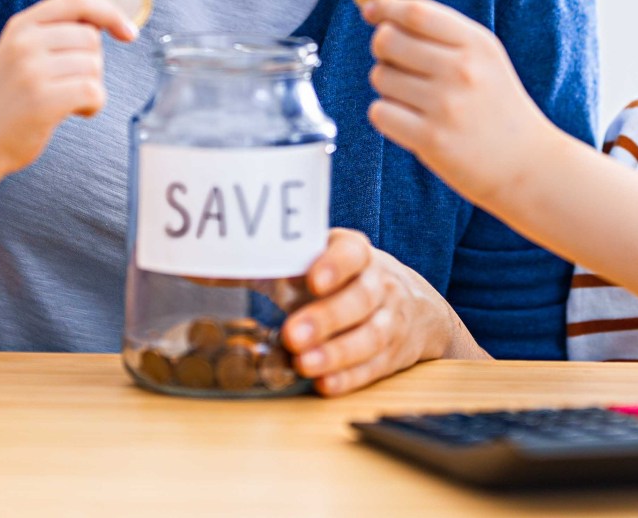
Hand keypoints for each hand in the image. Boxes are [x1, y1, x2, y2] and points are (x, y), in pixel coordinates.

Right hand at [0, 0, 137, 174]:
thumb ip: (57, 33)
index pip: (77, 2)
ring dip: (91, 88)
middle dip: (91, 64)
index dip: (110, 13)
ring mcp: (32, 70)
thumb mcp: (23, 53)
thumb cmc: (10, 99)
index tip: (129, 32)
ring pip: (94, 67)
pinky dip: (93, 105)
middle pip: (92, 39)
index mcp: (21, 25)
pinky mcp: (42, 100)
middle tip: (67, 84)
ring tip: (65, 100)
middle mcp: (25, 42)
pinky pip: (93, 92)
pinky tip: (75, 112)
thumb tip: (107, 20)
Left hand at [281, 228, 481, 396]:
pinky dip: (348, 378)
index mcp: (358, 253)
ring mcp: (392, 320)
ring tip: (303, 364)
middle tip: (292, 334)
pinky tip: (323, 384)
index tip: (313, 281)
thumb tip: (224, 272)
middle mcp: (380, 284)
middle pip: (360, 299)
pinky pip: (373, 367)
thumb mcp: (321, 261)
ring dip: (335, 354)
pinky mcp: (393, 355)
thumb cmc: (347, 280)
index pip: (351, 254)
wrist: (413, 303)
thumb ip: (280, 266)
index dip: (334, 266)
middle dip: (326, 318)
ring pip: (370, 336)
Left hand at [361, 0, 559, 210]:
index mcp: (477, 44)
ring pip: (380, 76)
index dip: (385, 7)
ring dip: (388, 86)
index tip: (371, 11)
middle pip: (388, 40)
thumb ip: (441, 32)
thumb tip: (381, 12)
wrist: (527, 164)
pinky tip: (411, 121)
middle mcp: (461, 70)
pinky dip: (387, 115)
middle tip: (396, 62)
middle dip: (382, 48)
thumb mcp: (484, 58)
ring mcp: (446, 105)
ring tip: (416, 99)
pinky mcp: (431, 139)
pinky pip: (380, 112)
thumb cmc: (496, 106)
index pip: (417, 12)